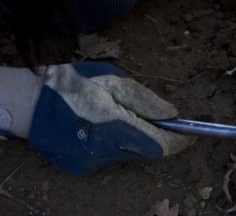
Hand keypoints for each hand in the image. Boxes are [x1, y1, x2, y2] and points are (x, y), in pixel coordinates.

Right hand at [25, 63, 193, 174]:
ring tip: (125, 114)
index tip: (193, 134)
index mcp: (114, 126)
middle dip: (159, 137)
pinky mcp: (82, 166)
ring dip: (138, 138)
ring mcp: (92, 162)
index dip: (180, 141)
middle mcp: (104, 150)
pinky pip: (112, 156)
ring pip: (130, 154)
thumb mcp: (114, 81)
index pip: (159, 145)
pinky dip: (118, 143)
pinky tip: (107, 126)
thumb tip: (173, 115)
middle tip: (162, 119)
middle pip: (147, 151)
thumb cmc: (73, 84)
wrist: (29, 103)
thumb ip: (145, 100)